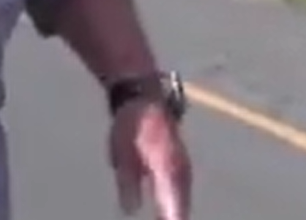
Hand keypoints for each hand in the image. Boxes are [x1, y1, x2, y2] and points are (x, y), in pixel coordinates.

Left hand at [109, 101, 191, 219]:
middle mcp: (181, 175)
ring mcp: (182, 172)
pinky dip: (174, 212)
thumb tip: (132, 211)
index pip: (175, 215)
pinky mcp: (178, 170)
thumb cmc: (132, 124)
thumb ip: (128, 184)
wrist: (145, 97)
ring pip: (181, 207)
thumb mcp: (122, 154)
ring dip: (174, 217)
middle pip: (181, 214)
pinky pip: (179, 198)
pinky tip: (165, 217)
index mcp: (170, 172)